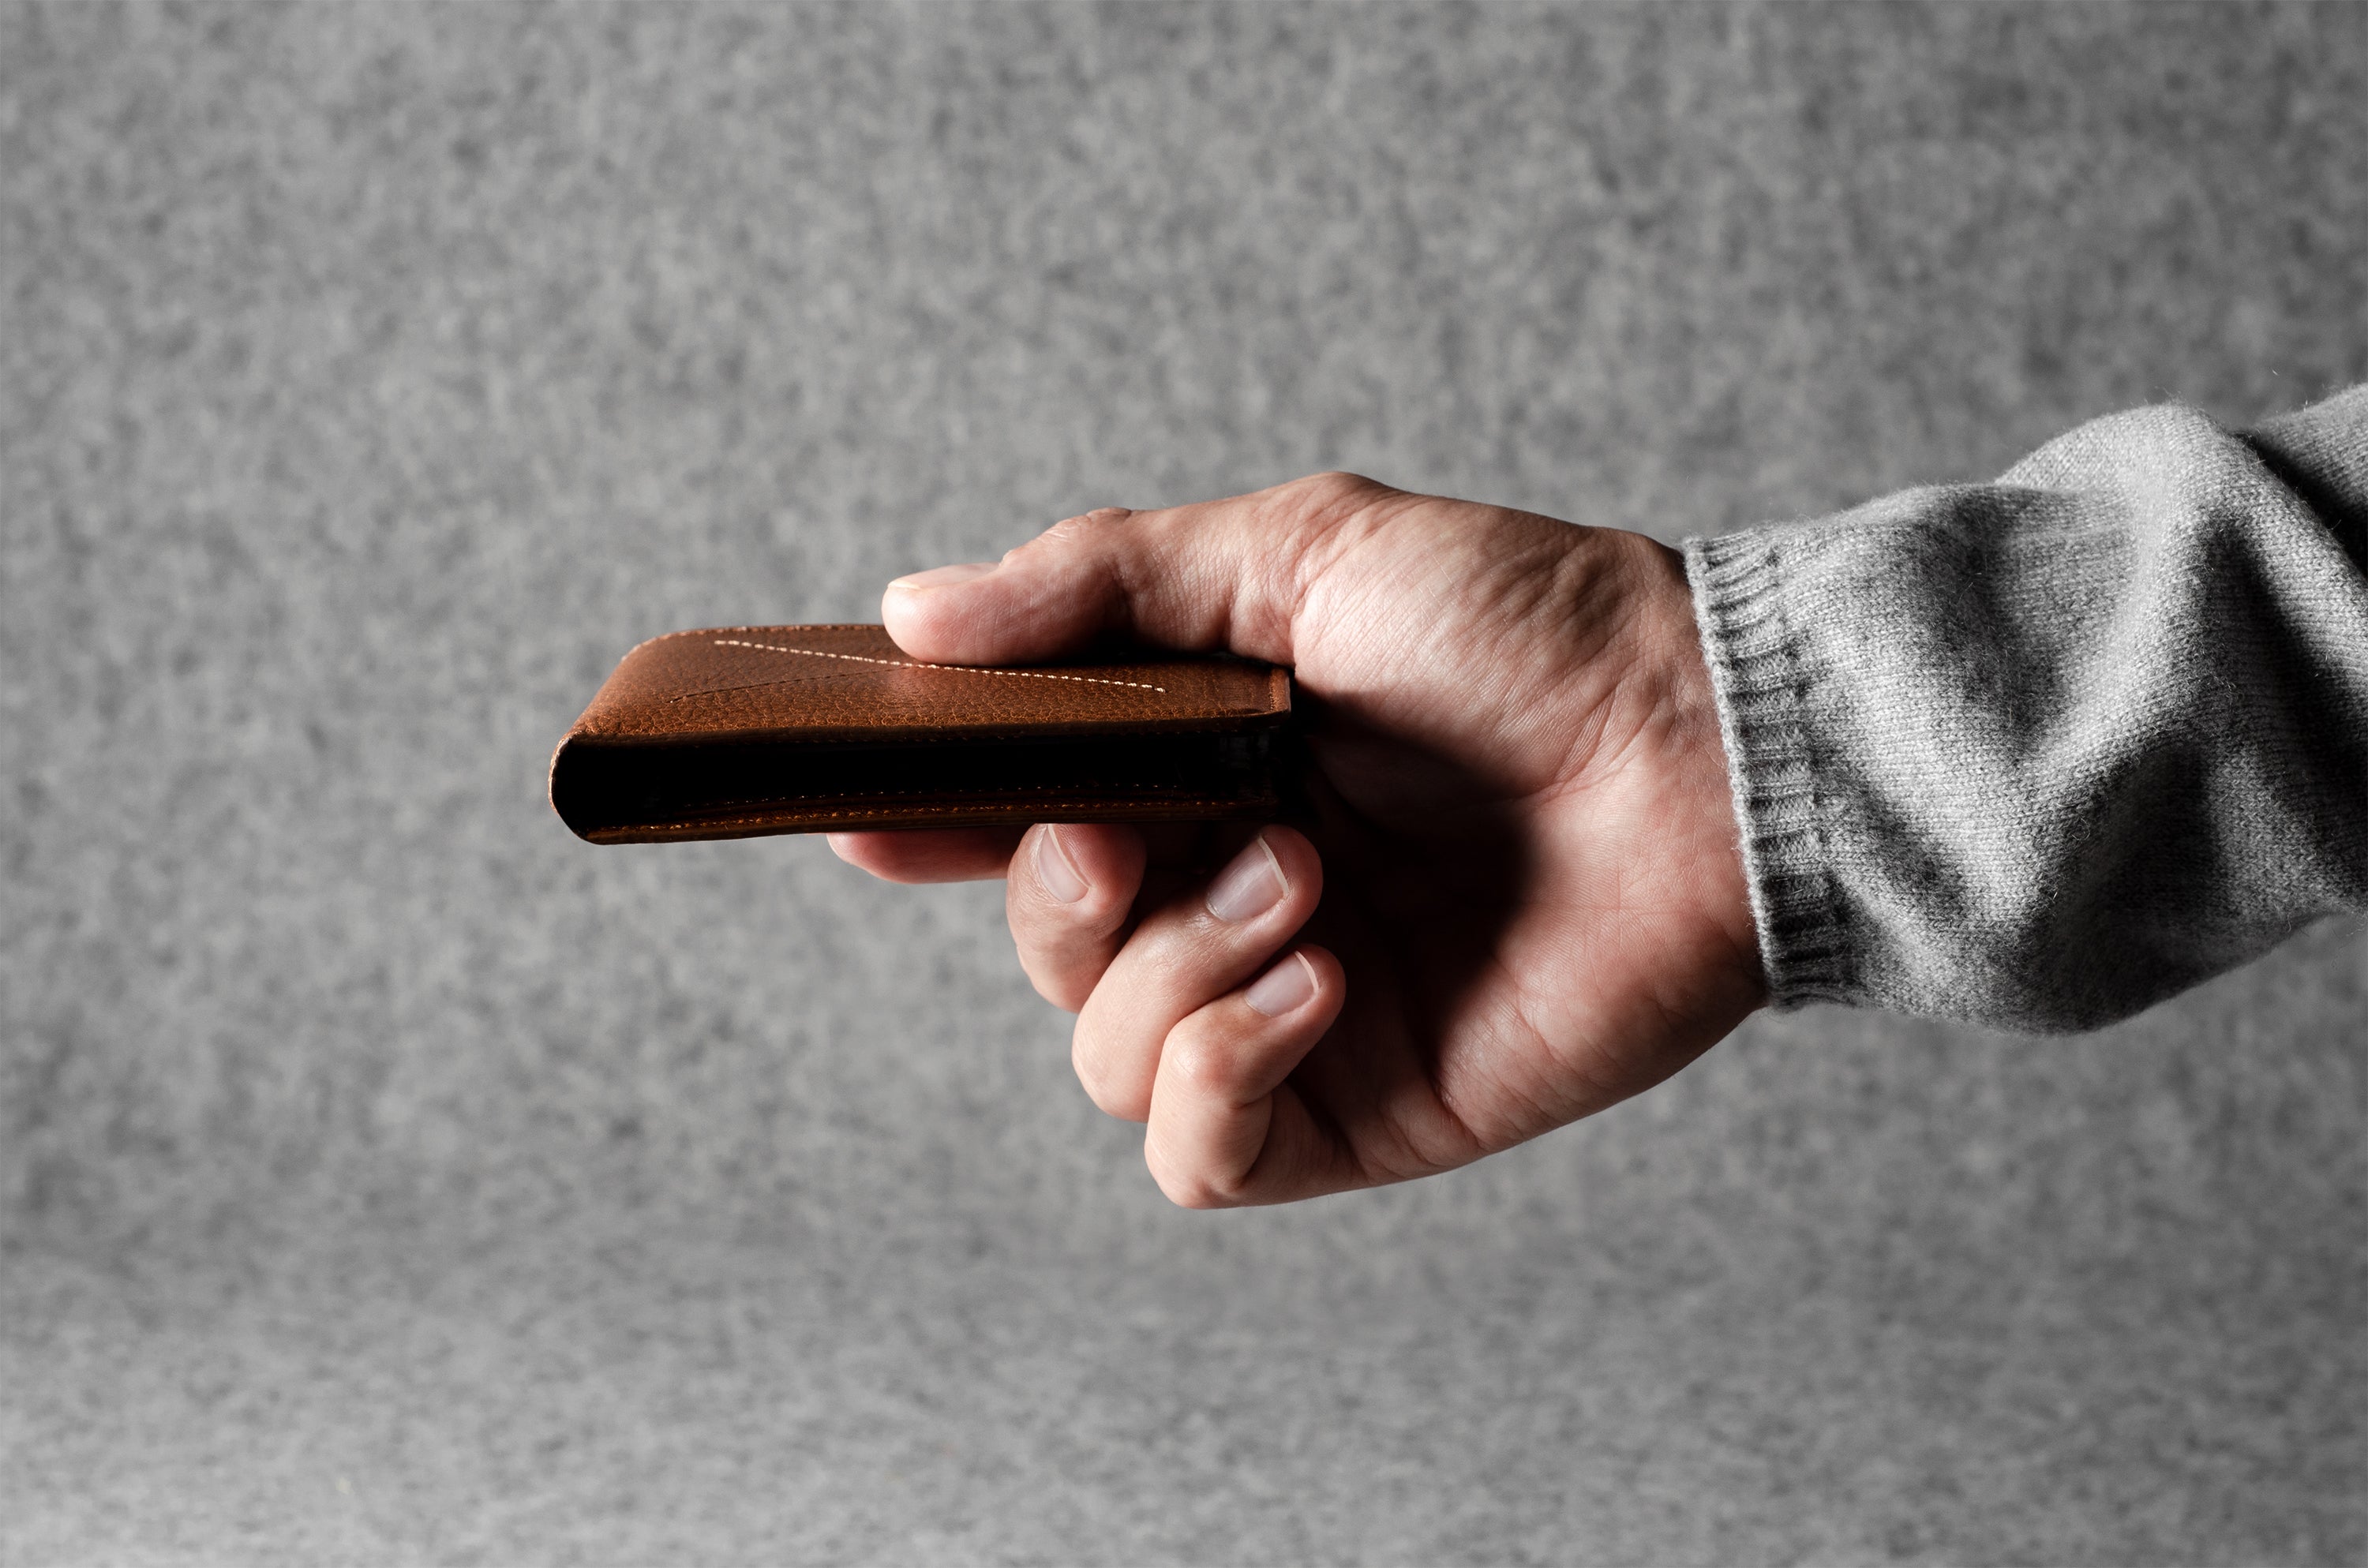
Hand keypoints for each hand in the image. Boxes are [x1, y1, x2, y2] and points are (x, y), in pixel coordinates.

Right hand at [832, 474, 1765, 1205]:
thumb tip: (908, 615)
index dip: (930, 818)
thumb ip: (1103, 582)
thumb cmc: (1530, 629)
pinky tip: (1309, 986)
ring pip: (1104, 1054)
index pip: (1021, 812)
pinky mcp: (1355, 1107)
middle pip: (1044, 945)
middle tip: (1124, 840)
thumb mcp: (1304, 550)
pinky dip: (1215, 1076)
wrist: (1709, 750)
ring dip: (1172, 970)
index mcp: (1205, 765)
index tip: (868, 807)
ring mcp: (1289, 1008)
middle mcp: (1231, 890)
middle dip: (1051, 895)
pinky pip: (1196, 1154)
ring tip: (1301, 886)